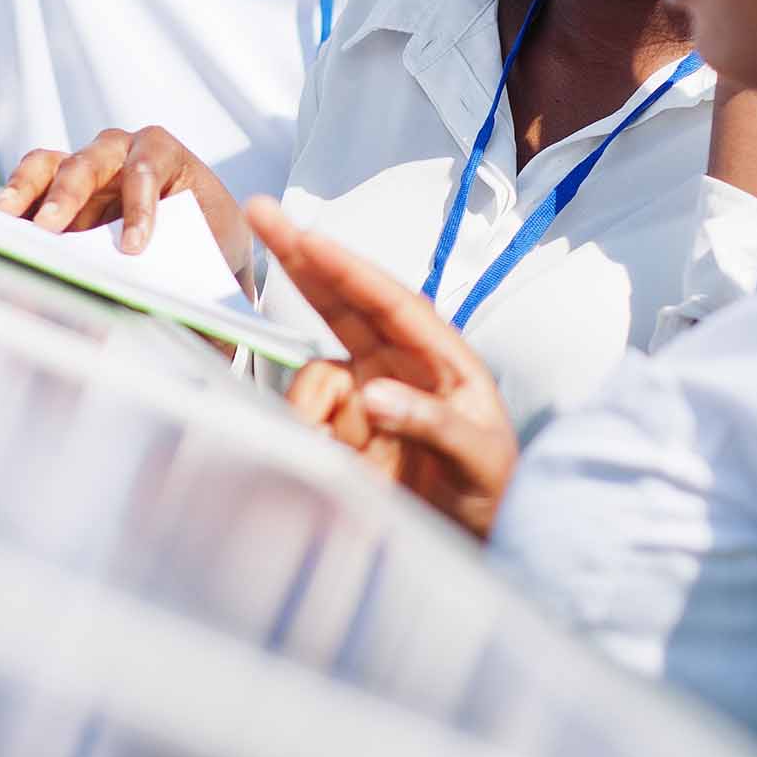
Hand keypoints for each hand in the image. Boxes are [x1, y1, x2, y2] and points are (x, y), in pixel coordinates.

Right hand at [0, 126, 245, 265]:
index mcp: (168, 157)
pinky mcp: (60, 184)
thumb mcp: (214, 254)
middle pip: (93, 160)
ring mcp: (87, 165)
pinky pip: (34, 178)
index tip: (132, 248)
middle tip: (51, 227)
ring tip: (10, 216)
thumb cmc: (211, 241)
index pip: (148, 169)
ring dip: (31, 189)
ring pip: (54, 163)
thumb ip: (195, 274)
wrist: (205, 237)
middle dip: (70, 194)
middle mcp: (123, 150)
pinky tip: (4, 219)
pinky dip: (18, 195)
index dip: (138, 207)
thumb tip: (182, 319)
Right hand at [250, 197, 517, 540]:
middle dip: (302, 257)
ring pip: (317, 375)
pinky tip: (342, 466)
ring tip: (352, 462)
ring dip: (320, 413)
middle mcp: (398, 364)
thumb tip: (371, 393)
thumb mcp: (480, 459)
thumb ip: (432, 423)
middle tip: (260, 211)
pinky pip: (310, 418)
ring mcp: (365, 395)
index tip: (306, 237)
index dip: (344, 266)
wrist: (479, 545)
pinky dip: (312, 436)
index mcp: (441, 356)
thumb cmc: (495, 492)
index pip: (387, 299)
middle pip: (342, 299)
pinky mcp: (341, 429)